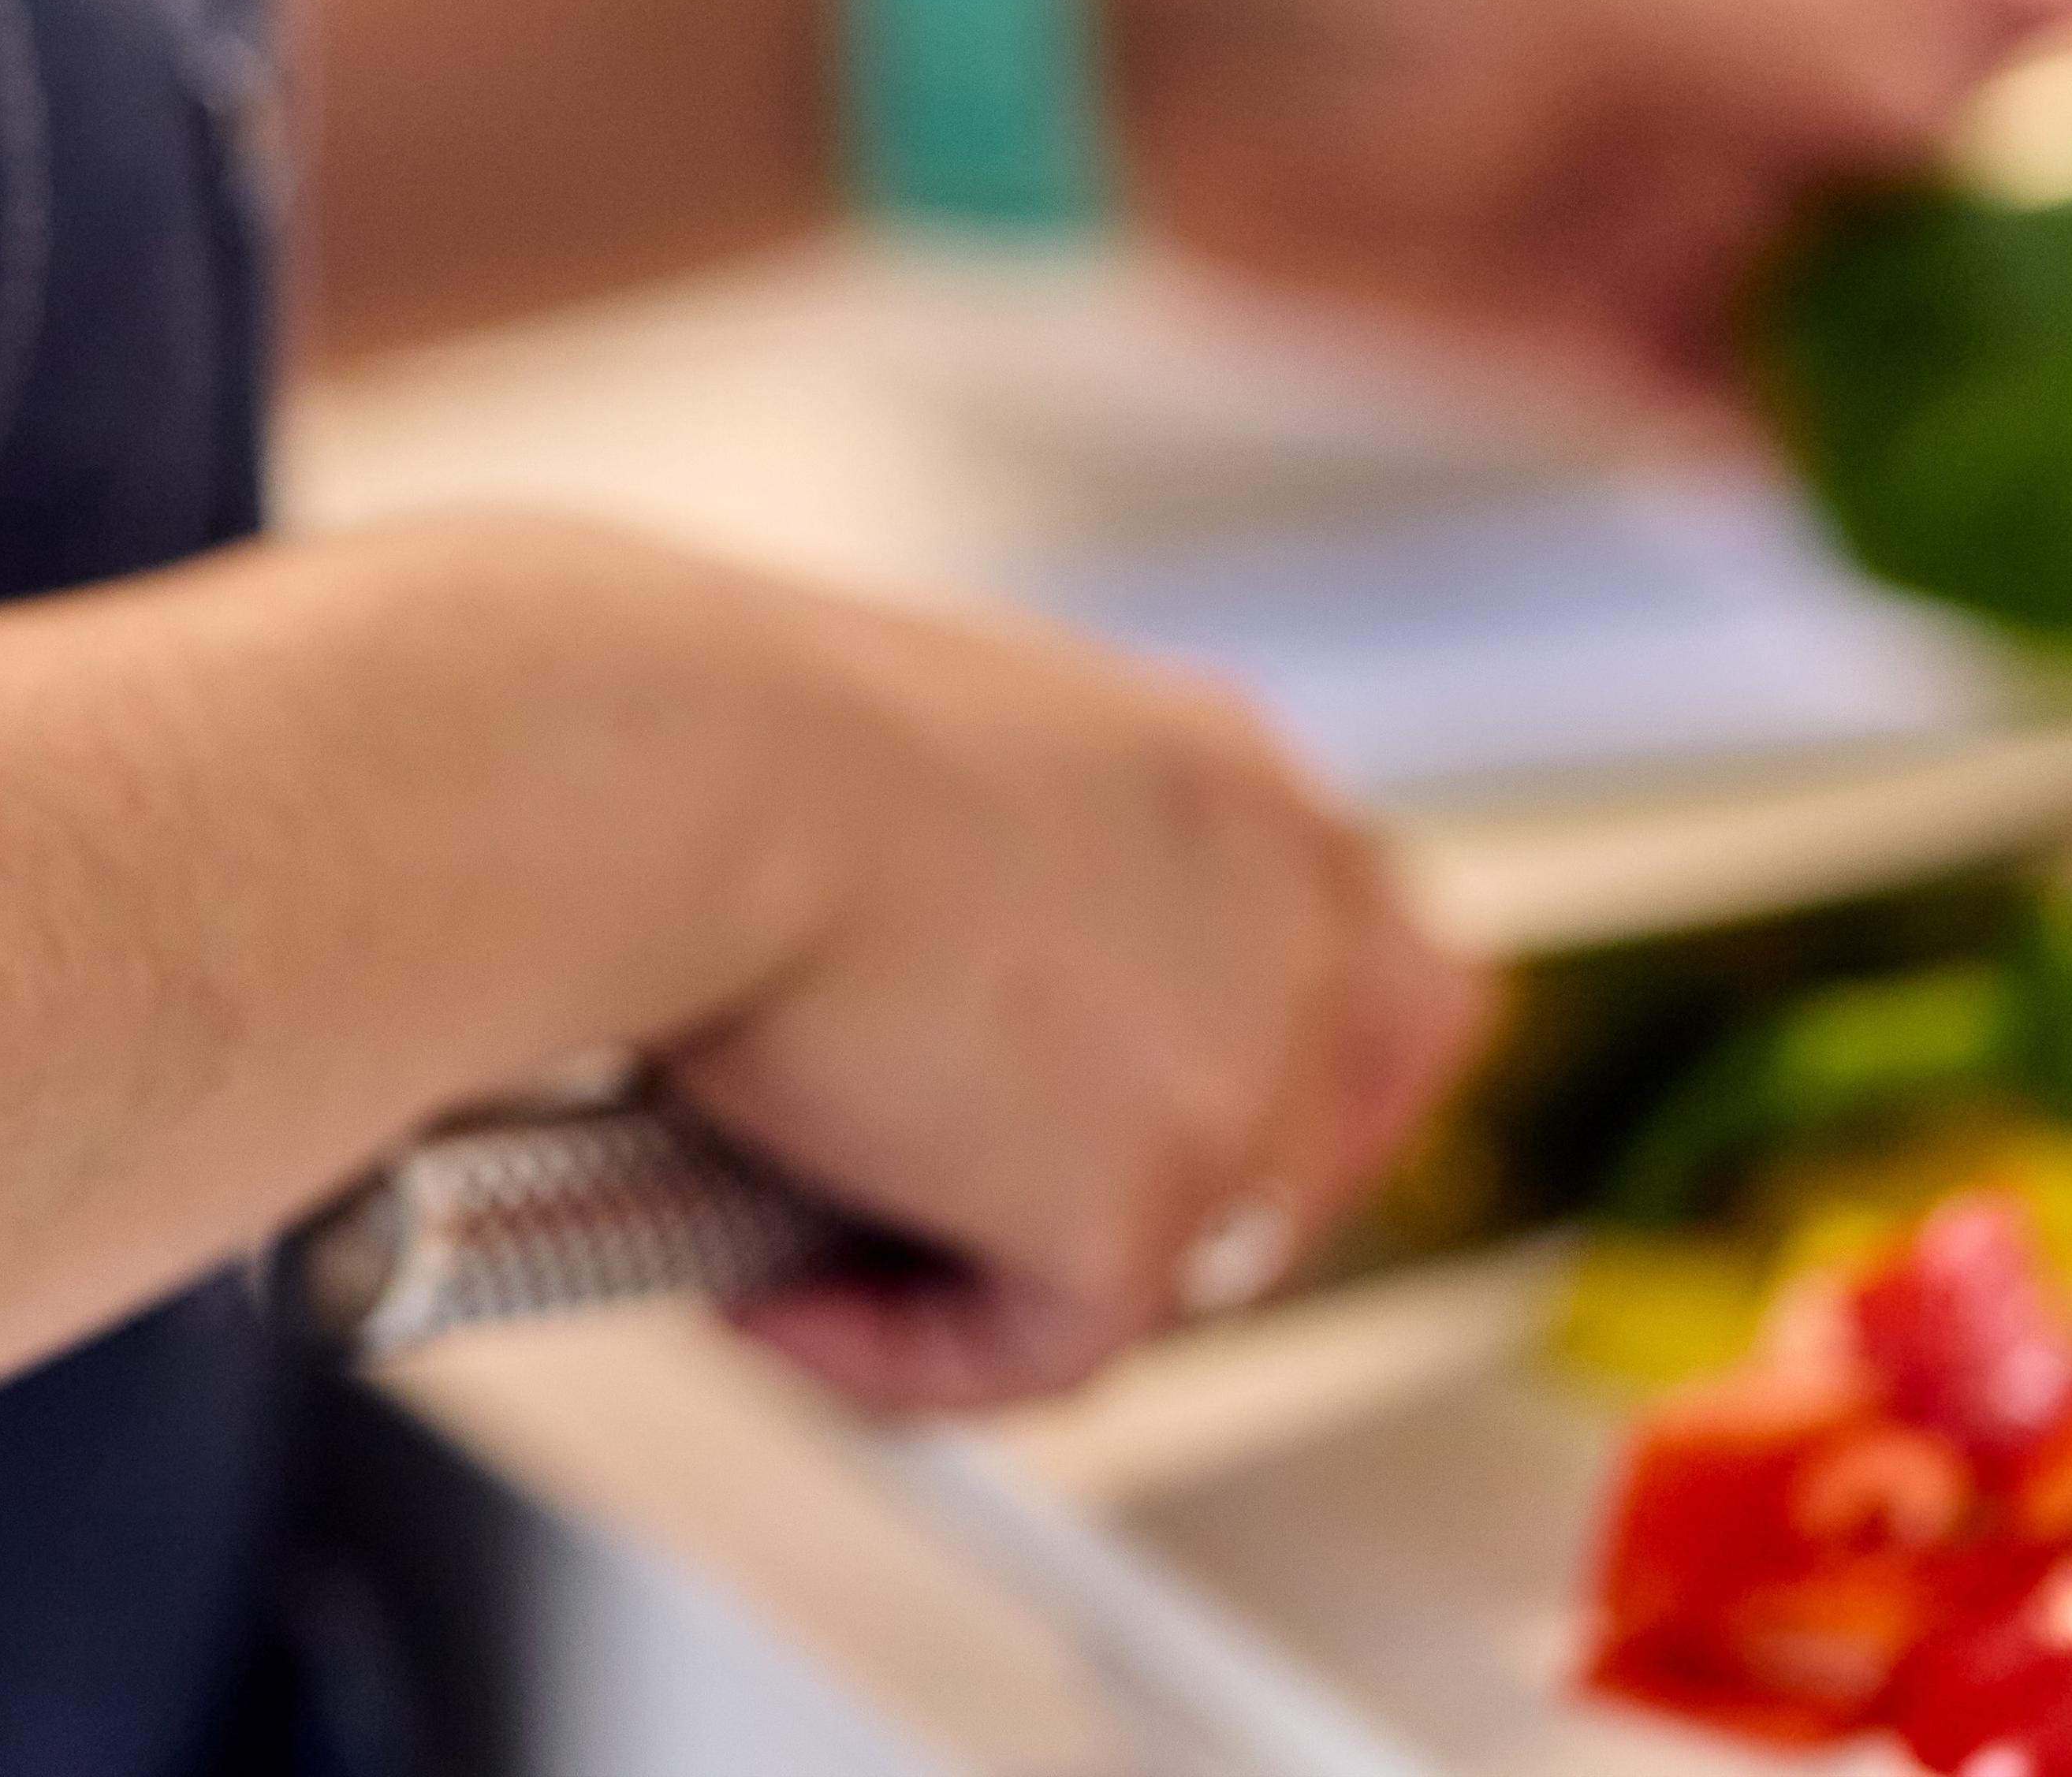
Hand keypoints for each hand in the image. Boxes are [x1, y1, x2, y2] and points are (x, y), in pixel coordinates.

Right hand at [669, 594, 1482, 1413]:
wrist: (695, 771)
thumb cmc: (732, 722)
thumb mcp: (935, 746)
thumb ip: (1009, 858)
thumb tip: (939, 987)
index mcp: (1230, 785)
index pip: (1376, 970)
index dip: (1291, 1078)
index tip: (1160, 1130)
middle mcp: (1283, 925)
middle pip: (1326, 1143)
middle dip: (1168, 1216)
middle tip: (969, 1238)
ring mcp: (1237, 1081)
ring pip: (1172, 1271)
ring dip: (998, 1277)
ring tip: (811, 1260)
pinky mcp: (1139, 1216)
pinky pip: (1034, 1349)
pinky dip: (894, 1348)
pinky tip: (766, 1301)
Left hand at [1094, 0, 2071, 388]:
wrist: (1065, 3)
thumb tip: (2006, 88)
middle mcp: (1746, 53)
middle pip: (1984, 173)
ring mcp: (1662, 191)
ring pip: (1878, 310)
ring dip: (1971, 402)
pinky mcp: (1567, 320)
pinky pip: (1740, 408)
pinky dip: (1820, 467)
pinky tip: (1903, 536)